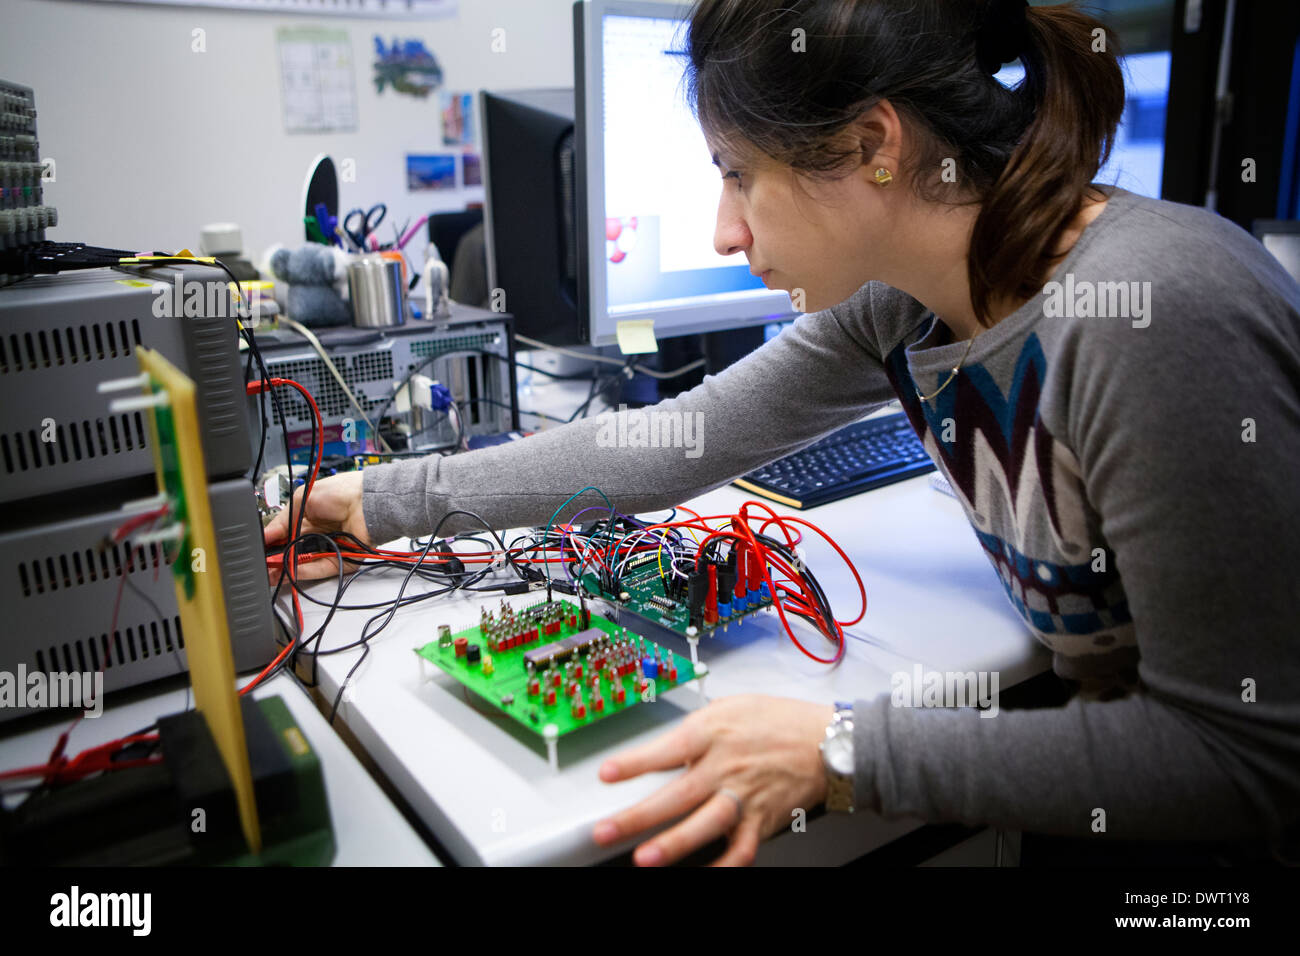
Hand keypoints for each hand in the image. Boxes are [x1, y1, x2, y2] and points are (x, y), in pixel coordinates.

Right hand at [263, 470, 370, 582]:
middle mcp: (319, 535)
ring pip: (305, 564)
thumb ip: (282, 520)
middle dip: (277, 560)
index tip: (260, 551)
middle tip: (263, 565)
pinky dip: (304, 571)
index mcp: (308, 519)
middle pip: (294, 553)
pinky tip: (289, 571)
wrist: (368, 500)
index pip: (286, 536)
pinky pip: (320, 569)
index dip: (273, 545)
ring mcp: (329, 549)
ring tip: (270, 572)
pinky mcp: (341, 561)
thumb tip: (265, 535)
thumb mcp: (302, 499)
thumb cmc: (341, 492)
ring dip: (287, 568)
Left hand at [592, 695, 833, 865]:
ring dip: (675, 843)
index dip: (635, 762)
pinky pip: (740, 850)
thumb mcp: (730, 708)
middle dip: (638, 816)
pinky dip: (722, 867)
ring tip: (646, 858)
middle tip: (606, 830)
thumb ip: (694, 729)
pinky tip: (700, 874)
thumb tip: (660, 748)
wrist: (827, 741)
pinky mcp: (762, 820)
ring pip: (706, 824)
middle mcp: (727, 766)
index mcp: (714, 733)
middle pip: (677, 794)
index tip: (606, 774)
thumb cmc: (777, 721)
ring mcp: (745, 796)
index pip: (668, 748)